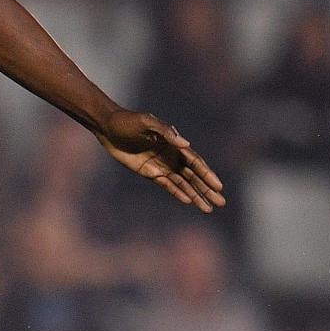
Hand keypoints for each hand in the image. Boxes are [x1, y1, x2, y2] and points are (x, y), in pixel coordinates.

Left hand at [96, 108, 226, 212]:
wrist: (108, 127)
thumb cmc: (128, 121)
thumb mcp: (147, 122)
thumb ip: (166, 132)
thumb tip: (186, 144)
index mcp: (174, 143)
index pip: (195, 162)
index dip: (207, 175)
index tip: (219, 186)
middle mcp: (172, 156)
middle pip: (194, 176)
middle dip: (207, 190)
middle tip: (221, 203)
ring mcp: (162, 165)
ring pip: (183, 184)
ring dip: (196, 196)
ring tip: (208, 209)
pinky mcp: (150, 172)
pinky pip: (167, 185)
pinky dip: (178, 193)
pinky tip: (188, 202)